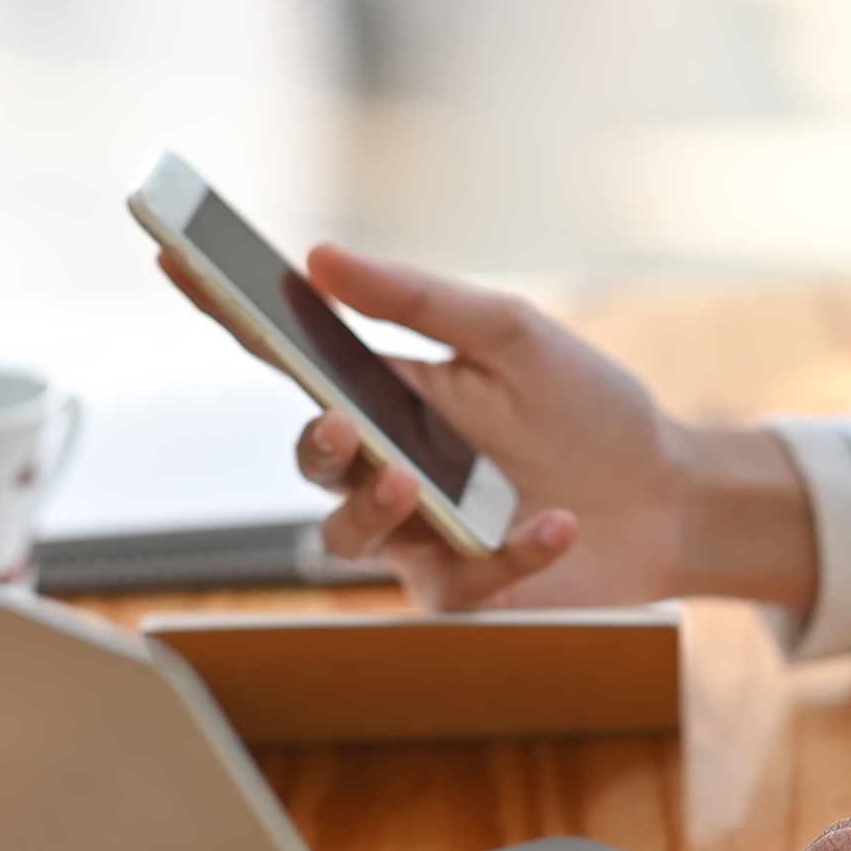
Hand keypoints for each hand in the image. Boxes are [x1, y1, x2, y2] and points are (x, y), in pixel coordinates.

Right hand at [158, 244, 816, 613]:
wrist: (671, 495)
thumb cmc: (586, 408)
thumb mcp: (510, 334)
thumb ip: (418, 300)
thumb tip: (320, 256)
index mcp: (387, 394)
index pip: (293, 355)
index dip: (230, 313)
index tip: (178, 261)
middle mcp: (387, 467)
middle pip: (311, 462)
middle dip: (314, 446)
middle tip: (338, 423)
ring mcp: (418, 536)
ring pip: (348, 538)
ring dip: (373, 510)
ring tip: (413, 481)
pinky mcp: (463, 595)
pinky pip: (457, 584)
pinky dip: (509, 553)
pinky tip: (557, 523)